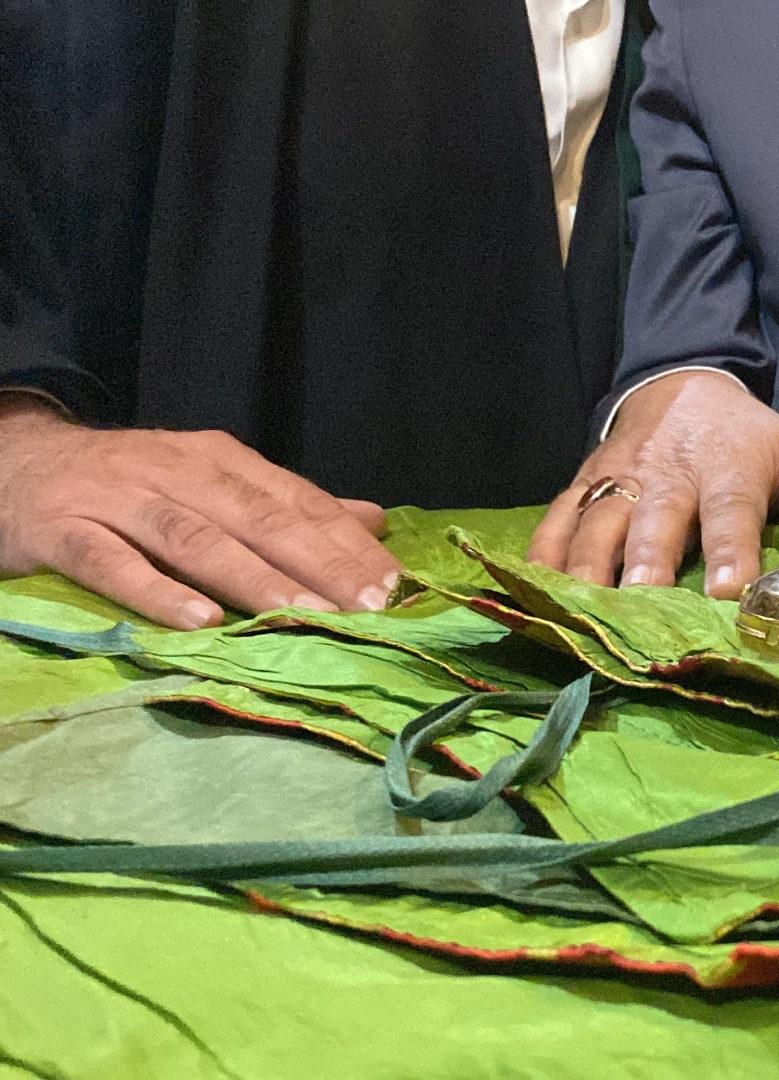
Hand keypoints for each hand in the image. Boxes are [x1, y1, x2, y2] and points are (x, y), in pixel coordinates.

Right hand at [0, 393, 400, 628]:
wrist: (13, 461)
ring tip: (304, 615)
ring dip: (254, 579)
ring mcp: (118, 500)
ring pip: (195, 539)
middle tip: (369, 607)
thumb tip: (374, 520)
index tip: (394, 584)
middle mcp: (175, 471)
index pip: (297, 501)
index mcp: (220, 460)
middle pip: (258, 519)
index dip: (346, 542)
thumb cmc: (131, 483)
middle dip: (319, 563)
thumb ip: (289, 505)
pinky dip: (156, 592)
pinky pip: (112, 563)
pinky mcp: (63, 531)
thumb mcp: (212, 481)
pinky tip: (198, 622)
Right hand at [529, 371, 778, 596]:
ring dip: (589, 571)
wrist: (680, 381)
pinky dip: (543, 555)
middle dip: (647, 568)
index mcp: (727, 470)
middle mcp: (668, 475)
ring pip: (597, 526)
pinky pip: (557, 520)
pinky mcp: (584, 484)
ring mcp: (620, 480)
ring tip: (585, 614)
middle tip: (642, 610)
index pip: (730, 515)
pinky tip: (536, 591)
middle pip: (655, 525)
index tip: (729, 593)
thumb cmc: (744, 435)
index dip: (730, 554)